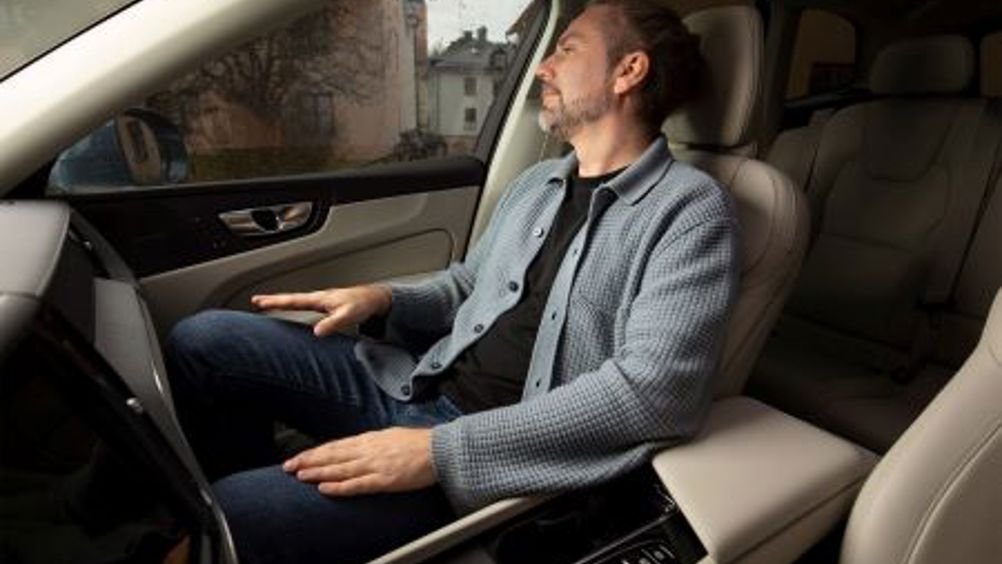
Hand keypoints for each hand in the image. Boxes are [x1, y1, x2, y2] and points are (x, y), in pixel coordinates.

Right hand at [251, 284, 391, 336]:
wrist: (375, 299)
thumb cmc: (363, 305)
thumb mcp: (348, 315)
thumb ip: (333, 323)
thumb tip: (316, 332)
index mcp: (320, 299)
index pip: (293, 300)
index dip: (276, 302)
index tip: (260, 302)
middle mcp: (319, 298)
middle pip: (291, 298)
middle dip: (273, 300)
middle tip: (256, 301)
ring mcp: (322, 301)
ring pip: (296, 300)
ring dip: (281, 302)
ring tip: (267, 304)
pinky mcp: (326, 305)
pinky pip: (304, 305)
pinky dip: (293, 305)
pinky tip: (291, 309)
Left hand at [283, 427, 435, 495]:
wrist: (439, 449)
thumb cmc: (419, 444)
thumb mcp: (390, 436)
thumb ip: (372, 442)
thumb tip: (356, 446)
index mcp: (370, 439)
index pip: (336, 445)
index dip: (316, 452)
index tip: (299, 457)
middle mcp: (368, 450)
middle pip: (332, 455)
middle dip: (309, 461)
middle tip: (288, 466)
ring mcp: (375, 464)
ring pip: (340, 469)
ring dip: (318, 472)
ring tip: (299, 476)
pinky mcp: (384, 479)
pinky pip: (357, 484)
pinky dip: (339, 487)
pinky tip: (324, 488)